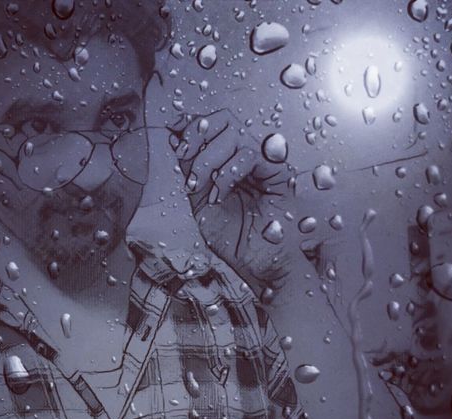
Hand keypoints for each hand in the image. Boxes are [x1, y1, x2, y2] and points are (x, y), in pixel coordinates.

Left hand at [168, 109, 296, 290]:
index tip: (173, 135)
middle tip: (184, 158)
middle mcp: (248, 157)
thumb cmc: (235, 240)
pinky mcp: (279, 172)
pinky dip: (228, 171)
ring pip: (235, 133)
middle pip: (224, 119)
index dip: (192, 125)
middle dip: (198, 135)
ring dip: (208, 160)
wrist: (257, 265)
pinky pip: (251, 154)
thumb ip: (190, 171)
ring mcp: (264, 163)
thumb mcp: (200, 202)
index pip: (213, 126)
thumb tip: (175, 138)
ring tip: (201, 187)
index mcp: (230, 161)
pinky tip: (220, 193)